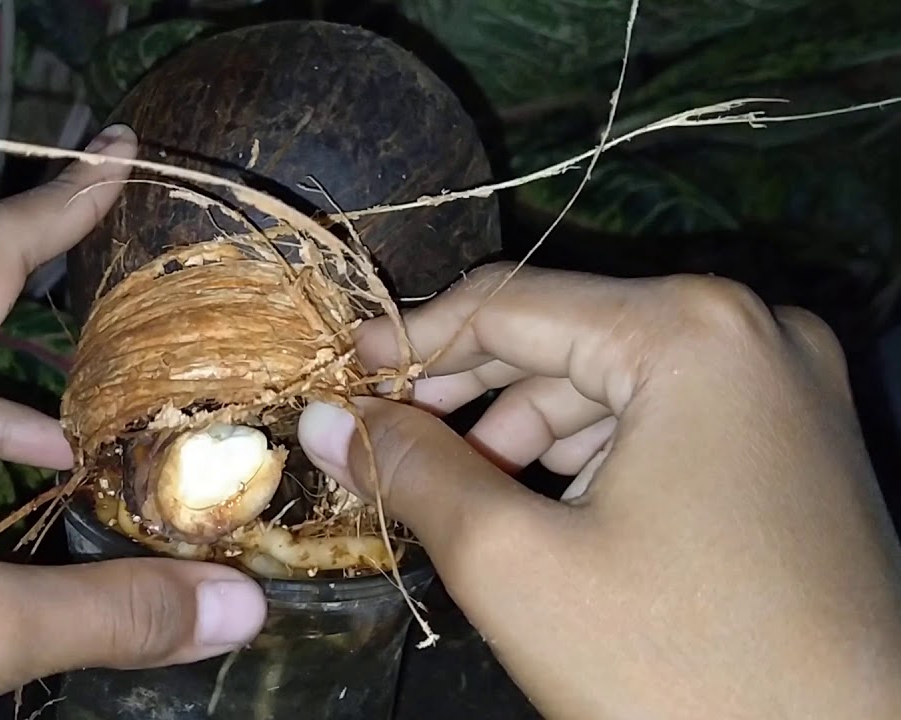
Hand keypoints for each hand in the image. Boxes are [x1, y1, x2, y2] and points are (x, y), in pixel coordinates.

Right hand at [298, 264, 900, 718]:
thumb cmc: (680, 670)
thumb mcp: (515, 564)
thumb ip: (410, 471)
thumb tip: (325, 418)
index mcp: (691, 332)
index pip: (510, 304)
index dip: (410, 339)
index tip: (338, 375)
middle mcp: (753, 333)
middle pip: (564, 339)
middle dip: (464, 395)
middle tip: (379, 440)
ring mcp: (787, 391)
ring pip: (612, 387)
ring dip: (521, 434)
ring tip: (450, 493)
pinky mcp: (795, 450)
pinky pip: (663, 426)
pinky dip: (588, 459)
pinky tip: (535, 509)